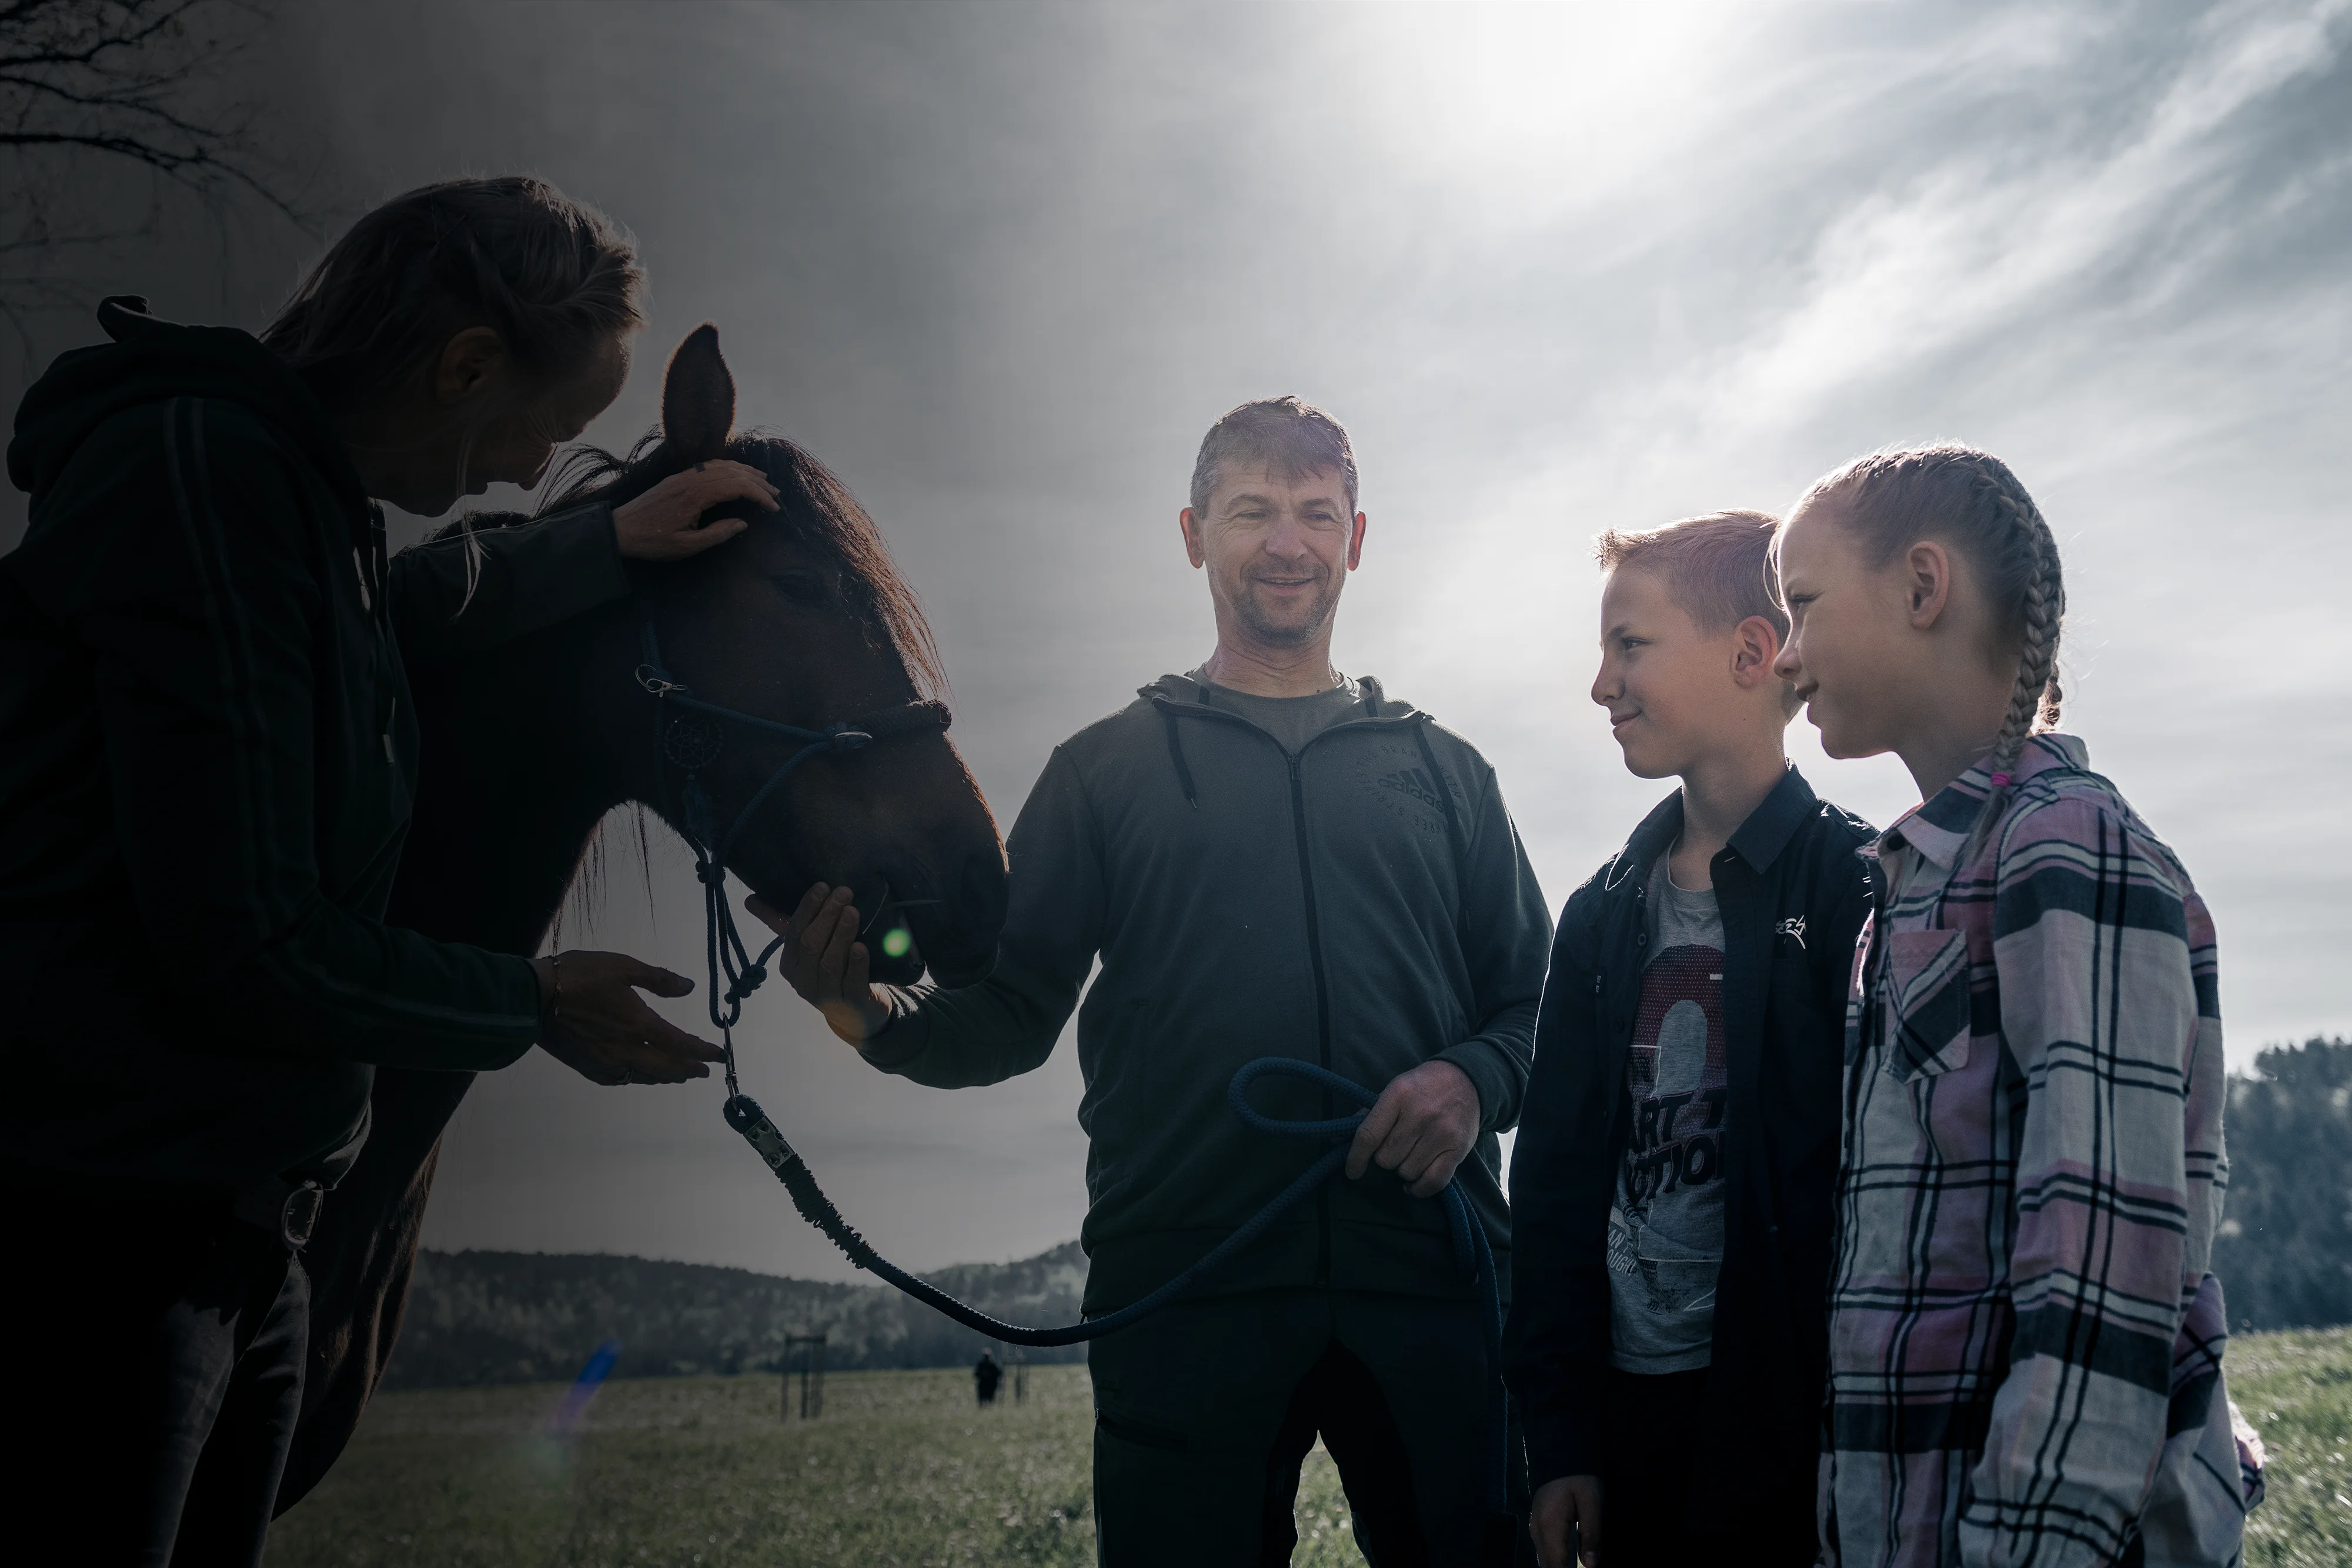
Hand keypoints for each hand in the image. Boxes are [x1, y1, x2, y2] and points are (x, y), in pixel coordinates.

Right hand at [528, 951, 724, 1084]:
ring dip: (665, 1076)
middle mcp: (627, 1051)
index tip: (719, 1055)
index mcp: (640, 1025)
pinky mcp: (587, 1067)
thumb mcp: (623, 966)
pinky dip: (637, 1078)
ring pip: (644, 1077)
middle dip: (688, 1070)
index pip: (681, 1045)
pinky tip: (639, 1075)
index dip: (703, 1051)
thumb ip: (659, 979)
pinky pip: (620, 1079)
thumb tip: (689, 987)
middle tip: (703, 1071)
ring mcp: (606, 1063)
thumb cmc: (580, 976)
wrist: (533, 998)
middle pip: (666, 1068)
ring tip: (678, 1074)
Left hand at [610, 459, 778, 559]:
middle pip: (733, 473)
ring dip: (745, 472)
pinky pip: (709, 466)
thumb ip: (717, 534)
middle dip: (758, 483)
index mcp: (696, 496)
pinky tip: (736, 473)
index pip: (737, 487)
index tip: (773, 508)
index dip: (759, 495)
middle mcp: (692, 480)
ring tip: (764, 480)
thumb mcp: (687, 546)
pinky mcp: (678, 477)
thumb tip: (743, 523)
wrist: (620, 529)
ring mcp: (684, 476)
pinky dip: (728, 467)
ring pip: (722, 466)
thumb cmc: (653, 541)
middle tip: (776, 495)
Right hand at [748, 885, 890, 1046]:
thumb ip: (781, 924)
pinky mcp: (851, 1003)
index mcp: (789, 965)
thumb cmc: (828, 972)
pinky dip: (857, 964)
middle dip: (826, 916)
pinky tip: (862, 946)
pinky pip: (852, 982)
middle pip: (811, 945)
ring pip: (829, 962)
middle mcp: (803, 982)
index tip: (822, 887)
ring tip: (852, 911)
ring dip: (841, 934)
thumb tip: (750, 900)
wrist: (854, 1014)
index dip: (808, 908)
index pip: (794, 933)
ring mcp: (826, 995)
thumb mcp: (805, 951)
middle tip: (844, 893)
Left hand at [1345, 1058, 1480, 1197]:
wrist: (1466, 1080)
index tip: (1352, 1171)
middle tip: (1394, 1149)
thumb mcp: (1394, 1091)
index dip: (1355, 1158)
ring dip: (1403, 1170)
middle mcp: (1420, 1114)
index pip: (1368, 1135)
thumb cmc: (1422, 1087)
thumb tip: (1337, 1140)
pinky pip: (1432, 1182)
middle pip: (1387, 1158)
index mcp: (1398, 1095)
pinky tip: (1413, 1183)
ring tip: (1409, 1156)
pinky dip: (1419, 1189)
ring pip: (1407, 1172)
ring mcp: (1441, 1132)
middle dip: (1385, 1159)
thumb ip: (1368, 1116)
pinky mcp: (1458, 1149)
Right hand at [1531, 1475, 1601, 1567]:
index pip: (1556, 1564)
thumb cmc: (1578, 1478)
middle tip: (1583, 1564)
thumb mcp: (1592, 1502)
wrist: (1560, 1458)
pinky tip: (1570, 1560)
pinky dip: (1556, 1560)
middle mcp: (1537, 1531)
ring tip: (1575, 1563)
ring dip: (1559, 1566)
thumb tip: (1590, 1565)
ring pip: (1545, 1561)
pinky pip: (1545, 1552)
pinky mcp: (1538, 1527)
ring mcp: (1535, 1529)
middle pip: (1547, 1566)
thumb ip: (1591, 1534)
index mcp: (1549, 1525)